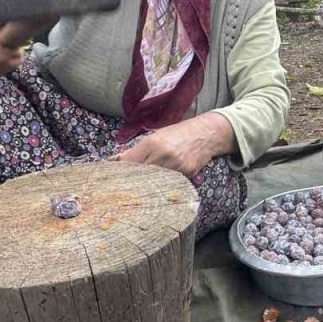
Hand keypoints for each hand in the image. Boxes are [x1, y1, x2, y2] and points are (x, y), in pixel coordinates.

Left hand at [112, 113, 235, 175]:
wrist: (206, 133)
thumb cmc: (179, 133)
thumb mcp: (156, 136)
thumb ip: (137, 150)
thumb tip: (115, 161)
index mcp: (152, 143)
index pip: (129, 163)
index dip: (121, 172)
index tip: (115, 178)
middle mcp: (163, 154)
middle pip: (140, 175)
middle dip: (132, 181)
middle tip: (125, 187)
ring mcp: (176, 165)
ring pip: (154, 181)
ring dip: (147, 185)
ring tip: (142, 188)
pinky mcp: (187, 173)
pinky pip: (170, 183)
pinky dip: (163, 185)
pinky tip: (160, 185)